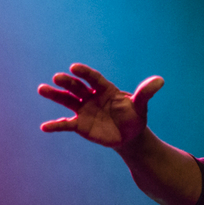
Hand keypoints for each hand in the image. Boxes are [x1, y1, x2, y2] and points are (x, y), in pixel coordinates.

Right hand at [38, 64, 163, 148]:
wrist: (129, 136)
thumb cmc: (134, 117)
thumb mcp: (140, 105)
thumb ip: (146, 92)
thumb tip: (161, 80)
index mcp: (106, 89)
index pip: (94, 79)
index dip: (85, 73)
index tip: (74, 68)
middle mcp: (91, 97)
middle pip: (78, 87)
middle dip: (68, 82)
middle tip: (57, 77)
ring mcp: (84, 110)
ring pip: (67, 100)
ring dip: (55, 95)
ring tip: (42, 89)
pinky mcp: (80, 124)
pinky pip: (66, 124)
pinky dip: (56, 125)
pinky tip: (44, 127)